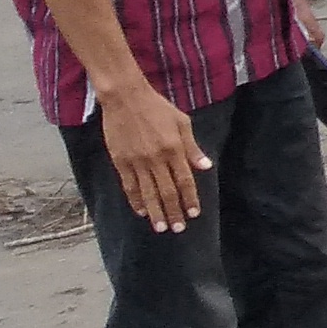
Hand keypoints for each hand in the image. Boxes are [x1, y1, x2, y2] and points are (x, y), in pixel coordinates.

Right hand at [94, 77, 207, 232]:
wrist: (125, 98)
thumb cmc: (157, 108)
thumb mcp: (182, 122)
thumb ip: (192, 147)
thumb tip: (205, 167)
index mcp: (174, 149)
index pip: (184, 181)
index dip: (190, 199)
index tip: (194, 214)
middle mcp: (155, 159)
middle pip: (166, 191)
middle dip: (173, 212)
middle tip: (178, 229)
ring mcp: (136, 161)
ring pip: (147, 193)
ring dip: (155, 212)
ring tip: (161, 228)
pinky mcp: (120, 161)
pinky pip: (128, 186)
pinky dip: (135, 200)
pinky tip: (141, 211)